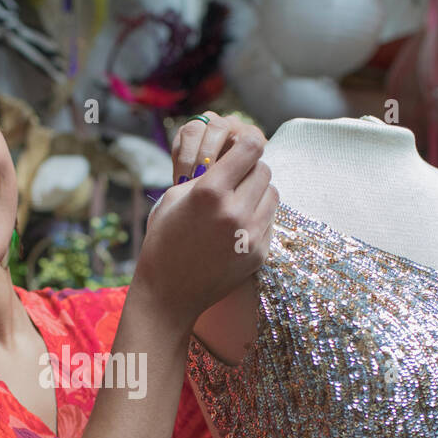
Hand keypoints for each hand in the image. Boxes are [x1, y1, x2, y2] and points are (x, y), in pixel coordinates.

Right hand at [135, 125, 277, 330]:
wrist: (169, 294)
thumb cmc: (164, 241)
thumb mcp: (174, 198)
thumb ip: (205, 174)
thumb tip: (234, 158)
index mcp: (210, 192)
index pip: (251, 148)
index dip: (248, 144)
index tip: (242, 148)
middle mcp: (234, 211)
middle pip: (264, 170)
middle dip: (250, 170)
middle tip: (234, 180)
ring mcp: (250, 235)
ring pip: (273, 194)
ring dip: (258, 192)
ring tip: (237, 203)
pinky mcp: (260, 253)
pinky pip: (270, 220)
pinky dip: (258, 217)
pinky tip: (237, 227)